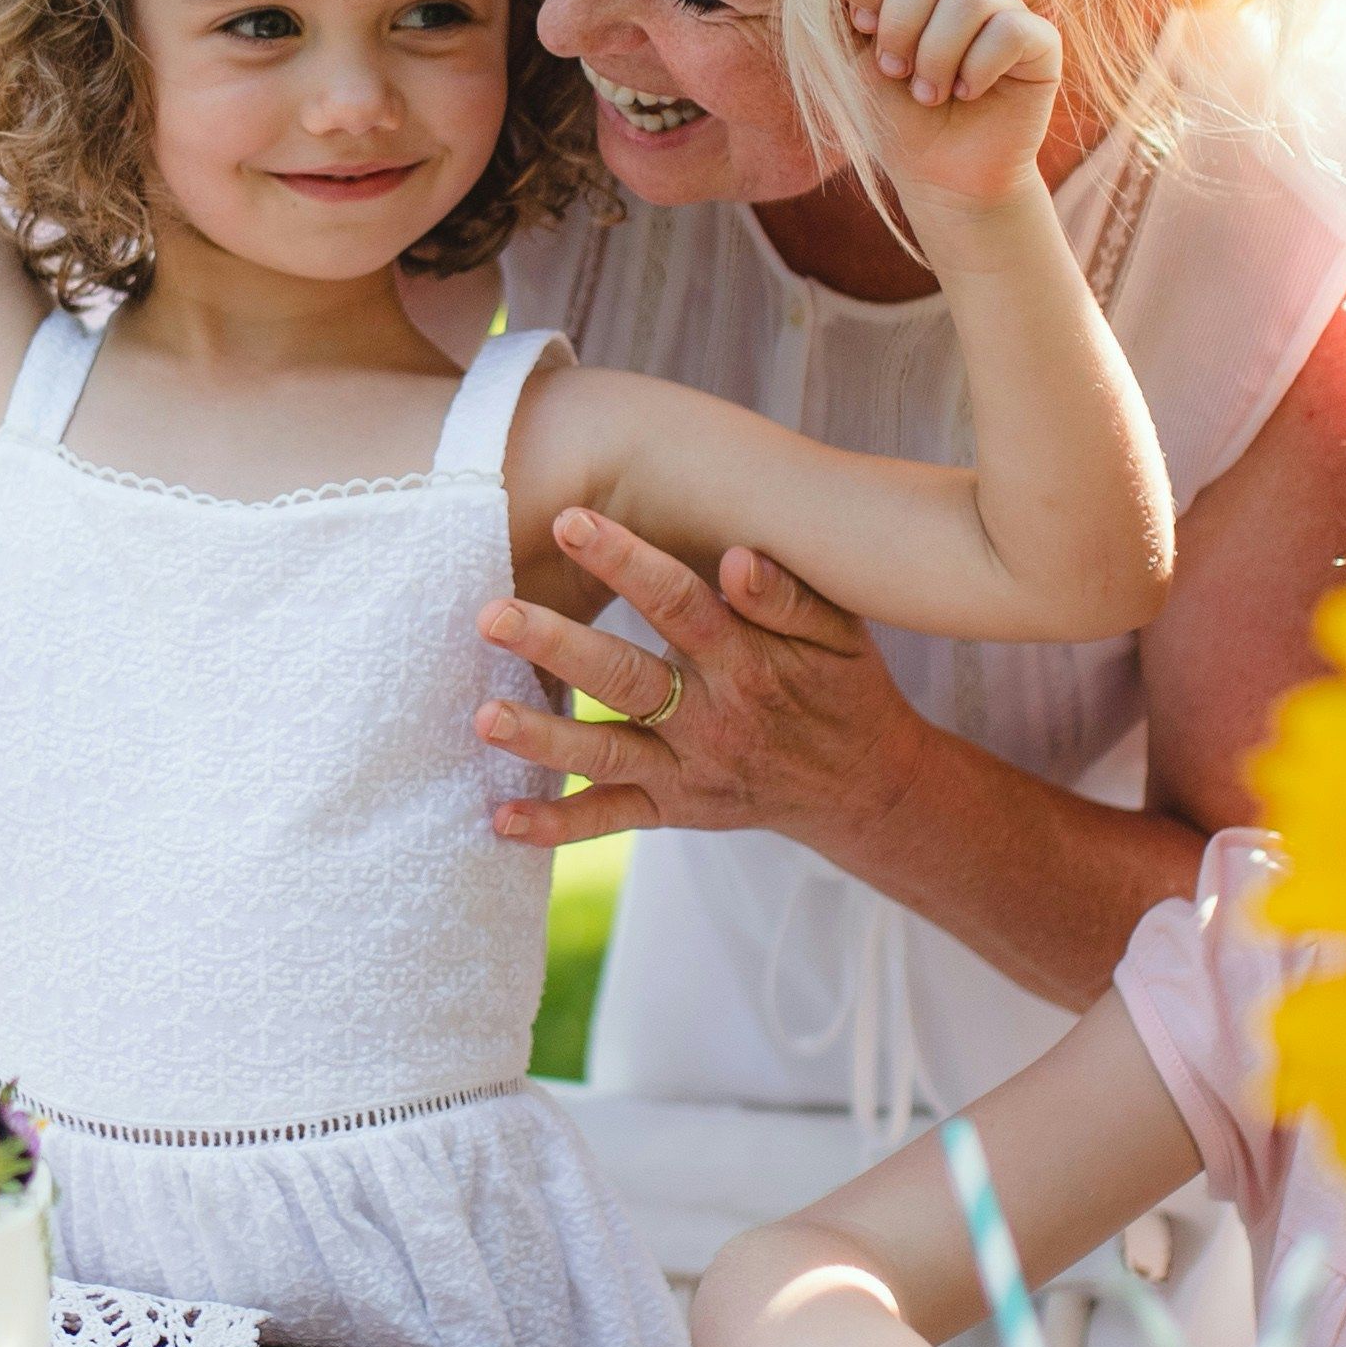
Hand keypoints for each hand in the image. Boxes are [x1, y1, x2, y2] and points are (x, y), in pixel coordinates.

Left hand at [475, 509, 925, 854]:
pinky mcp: (673, 808)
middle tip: (491, 616)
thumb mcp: (838, 633)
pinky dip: (555, 825)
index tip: (569, 521)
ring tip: (482, 717)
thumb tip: (735, 557)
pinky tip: (498, 820)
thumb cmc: (841, 687)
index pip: (679, 603)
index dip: (624, 561)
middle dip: (555, 647)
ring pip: (606, 752)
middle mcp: (711, 719)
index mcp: (747, 662)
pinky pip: (610, 819)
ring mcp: (688, 770)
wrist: (862, 786)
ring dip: (542, 737)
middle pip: (624, 679)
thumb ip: (786, 595)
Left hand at [837, 0, 1066, 214]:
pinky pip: (1011, 30)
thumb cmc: (893, 118)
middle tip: (895, 71)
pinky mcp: (1039, 40)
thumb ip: (835, 8)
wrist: (939, 177)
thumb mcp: (848, 63)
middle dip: (900, 25)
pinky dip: (978, 68)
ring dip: (937, 55)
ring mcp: (1003, 9)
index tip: (863, 28)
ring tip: (930, 94)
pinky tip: (969, 94)